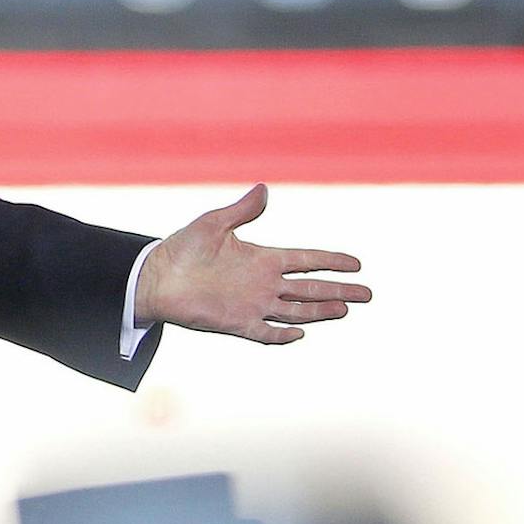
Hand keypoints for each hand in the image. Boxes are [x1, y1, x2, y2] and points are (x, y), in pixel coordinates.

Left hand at [134, 184, 370, 344]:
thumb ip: (242, 211)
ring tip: (346, 309)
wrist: (155, 278)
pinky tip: (300, 333)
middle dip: (339, 290)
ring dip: (320, 311)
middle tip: (369, 294)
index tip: (356, 263)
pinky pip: (264, 332)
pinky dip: (281, 334)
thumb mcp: (213, 224)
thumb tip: (264, 189)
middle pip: (310, 289)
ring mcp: (251, 305)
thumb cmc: (181, 249)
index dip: (331, 262)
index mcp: (262, 259)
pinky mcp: (235, 322)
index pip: (306, 261)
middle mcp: (262, 283)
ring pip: (295, 310)